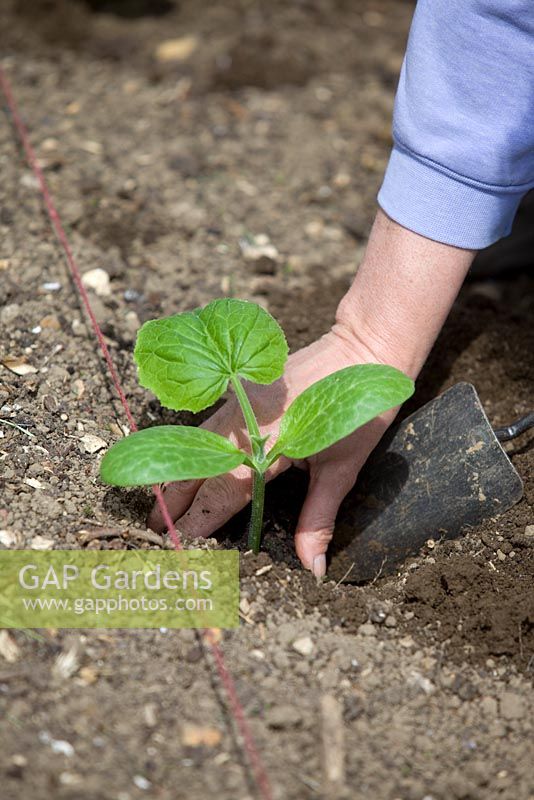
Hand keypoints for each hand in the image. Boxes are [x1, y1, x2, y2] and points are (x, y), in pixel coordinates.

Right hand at [148, 324, 396, 576]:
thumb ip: (318, 520)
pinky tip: (186, 461)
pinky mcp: (241, 389)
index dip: (200, 521)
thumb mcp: (342, 470)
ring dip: (179, 473)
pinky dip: (193, 447)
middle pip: (199, 466)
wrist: (363, 349)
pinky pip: (209, 424)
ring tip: (162, 503)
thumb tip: (315, 569)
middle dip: (175, 500)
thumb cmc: (357, 413)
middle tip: (154, 529)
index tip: (181, 547)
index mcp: (269, 443)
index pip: (224, 491)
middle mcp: (245, 421)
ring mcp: (239, 400)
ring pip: (197, 443)